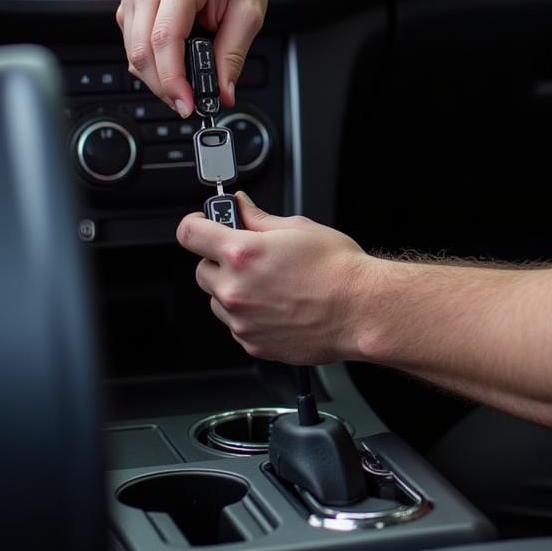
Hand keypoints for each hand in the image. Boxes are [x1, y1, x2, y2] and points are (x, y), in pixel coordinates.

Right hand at [115, 0, 267, 115]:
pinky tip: (174, 66)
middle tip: (190, 103)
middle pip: (142, 50)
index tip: (188, 103)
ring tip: (187, 86)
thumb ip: (233, 56)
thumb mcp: (249, 14)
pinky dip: (151, 65)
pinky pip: (133, 46)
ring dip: (157, 78)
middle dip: (165, 86)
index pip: (165, 38)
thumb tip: (221, 93)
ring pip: (133, 52)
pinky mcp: (131, 4)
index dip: (173, 78)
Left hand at [177, 192, 371, 363]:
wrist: (360, 308)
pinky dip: (250, 314)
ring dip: (234, 289)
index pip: (190, 234)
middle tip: (251, 255)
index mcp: (242, 254)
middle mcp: (236, 289)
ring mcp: (242, 321)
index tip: (202, 223)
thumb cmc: (338, 269)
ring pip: (218, 300)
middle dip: (220, 260)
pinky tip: (279, 304)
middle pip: (202, 270)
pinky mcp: (254, 343)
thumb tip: (242, 208)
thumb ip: (259, 218)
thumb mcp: (299, 228)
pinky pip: (237, 324)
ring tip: (271, 283)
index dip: (195, 224)